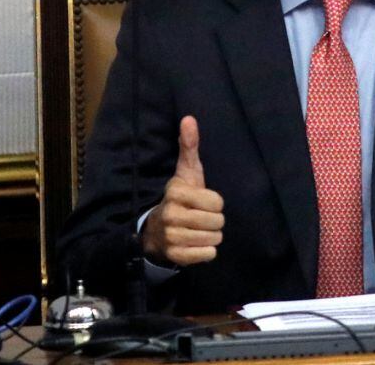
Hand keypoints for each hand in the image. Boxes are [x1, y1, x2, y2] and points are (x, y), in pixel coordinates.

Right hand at [141, 116, 224, 265]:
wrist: (157, 230)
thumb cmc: (181, 197)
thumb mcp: (186, 172)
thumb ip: (189, 146)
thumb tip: (189, 118)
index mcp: (176, 192)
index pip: (217, 202)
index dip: (215, 202)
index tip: (203, 201)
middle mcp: (171, 214)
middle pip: (217, 221)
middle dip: (215, 221)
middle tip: (203, 218)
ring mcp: (172, 236)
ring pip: (214, 238)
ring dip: (211, 236)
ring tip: (199, 230)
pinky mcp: (175, 255)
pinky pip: (207, 255)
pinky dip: (207, 251)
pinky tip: (196, 244)